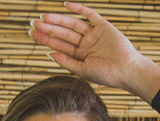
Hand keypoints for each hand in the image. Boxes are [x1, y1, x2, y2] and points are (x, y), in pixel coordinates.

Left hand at [29, 2, 154, 92]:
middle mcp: (85, 44)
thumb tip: (49, 54)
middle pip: (63, 34)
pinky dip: (79, 8)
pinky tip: (66, 4)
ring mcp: (93, 34)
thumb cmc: (106, 75)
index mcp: (80, 56)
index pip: (59, 45)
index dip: (46, 39)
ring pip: (73, 24)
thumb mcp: (83, 70)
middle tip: (34, 23)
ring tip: (44, 17)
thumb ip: (67, 62)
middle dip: (49, 28)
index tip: (33, 34)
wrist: (127, 70)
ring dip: (59, 19)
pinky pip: (89, 14)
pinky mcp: (103, 26)